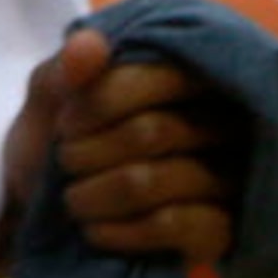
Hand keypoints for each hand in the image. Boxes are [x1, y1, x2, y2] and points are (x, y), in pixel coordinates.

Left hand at [4, 27, 240, 267]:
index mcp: (193, 80)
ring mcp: (228, 180)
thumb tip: (89, 46)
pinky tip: (97, 231)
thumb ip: (64, 71)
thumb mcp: (48, 104)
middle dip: (87, 153)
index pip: (166, 76)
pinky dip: (119, 229)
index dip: (103, 100)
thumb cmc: (59, 151)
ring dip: (93, 195)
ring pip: (152, 180)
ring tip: (74, 201)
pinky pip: (172, 224)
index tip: (64, 125)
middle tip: (66, 166)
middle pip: (153, 132)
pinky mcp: (221, 231)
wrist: (51, 226)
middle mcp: (225, 125)